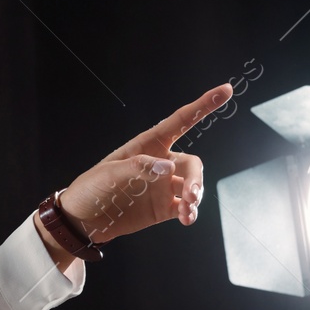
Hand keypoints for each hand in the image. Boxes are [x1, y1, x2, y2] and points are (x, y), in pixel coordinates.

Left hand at [56, 83, 232, 245]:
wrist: (82, 220)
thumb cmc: (92, 189)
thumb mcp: (109, 173)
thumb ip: (138, 168)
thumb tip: (168, 168)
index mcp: (147, 145)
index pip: (180, 121)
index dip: (203, 105)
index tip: (226, 90)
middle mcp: (160, 163)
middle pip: (191, 164)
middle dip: (196, 178)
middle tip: (191, 195)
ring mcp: (163, 186)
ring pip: (192, 185)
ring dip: (196, 196)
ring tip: (188, 210)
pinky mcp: (163, 207)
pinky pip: (186, 207)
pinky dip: (191, 212)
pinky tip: (187, 218)